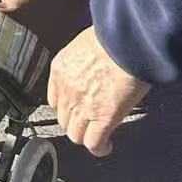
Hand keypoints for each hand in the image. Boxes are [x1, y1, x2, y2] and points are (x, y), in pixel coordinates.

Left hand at [48, 27, 149, 157]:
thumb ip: (84, 60)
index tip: (77, 108)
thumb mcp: (88, 42)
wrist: (127, 38)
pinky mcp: (103, 118)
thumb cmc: (114, 33)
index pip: (54, 99)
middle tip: (90, 121)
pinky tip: (106, 146)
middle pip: (64, 119)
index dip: (67, 106)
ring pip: (76, 135)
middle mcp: (66, 89)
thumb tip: (94, 67)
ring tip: (99, 135)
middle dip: (76, 122)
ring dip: (87, 136)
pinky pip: (94, 143)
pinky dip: (99, 148)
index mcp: (60, 68)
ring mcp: (83, 106)